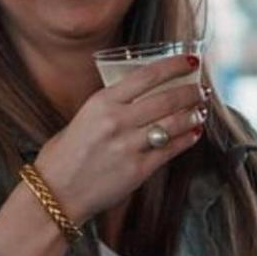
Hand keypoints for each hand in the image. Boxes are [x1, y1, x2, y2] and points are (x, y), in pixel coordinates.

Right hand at [35, 54, 206, 223]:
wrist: (54, 194)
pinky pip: (171, 149)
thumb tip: (146, 95)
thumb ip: (113, 107)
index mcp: (101, 103)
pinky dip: (187, 139)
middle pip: (167, 99)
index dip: (174, 65)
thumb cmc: (65, 155)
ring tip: (200, 110)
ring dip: (193, 115)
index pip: (147, 75)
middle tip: (202, 89)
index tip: (191, 61)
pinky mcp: (138, 170)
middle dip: (191, 91)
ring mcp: (129, 146)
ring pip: (174, 124)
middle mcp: (117, 121)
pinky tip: (194, 133)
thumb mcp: (84, 118)